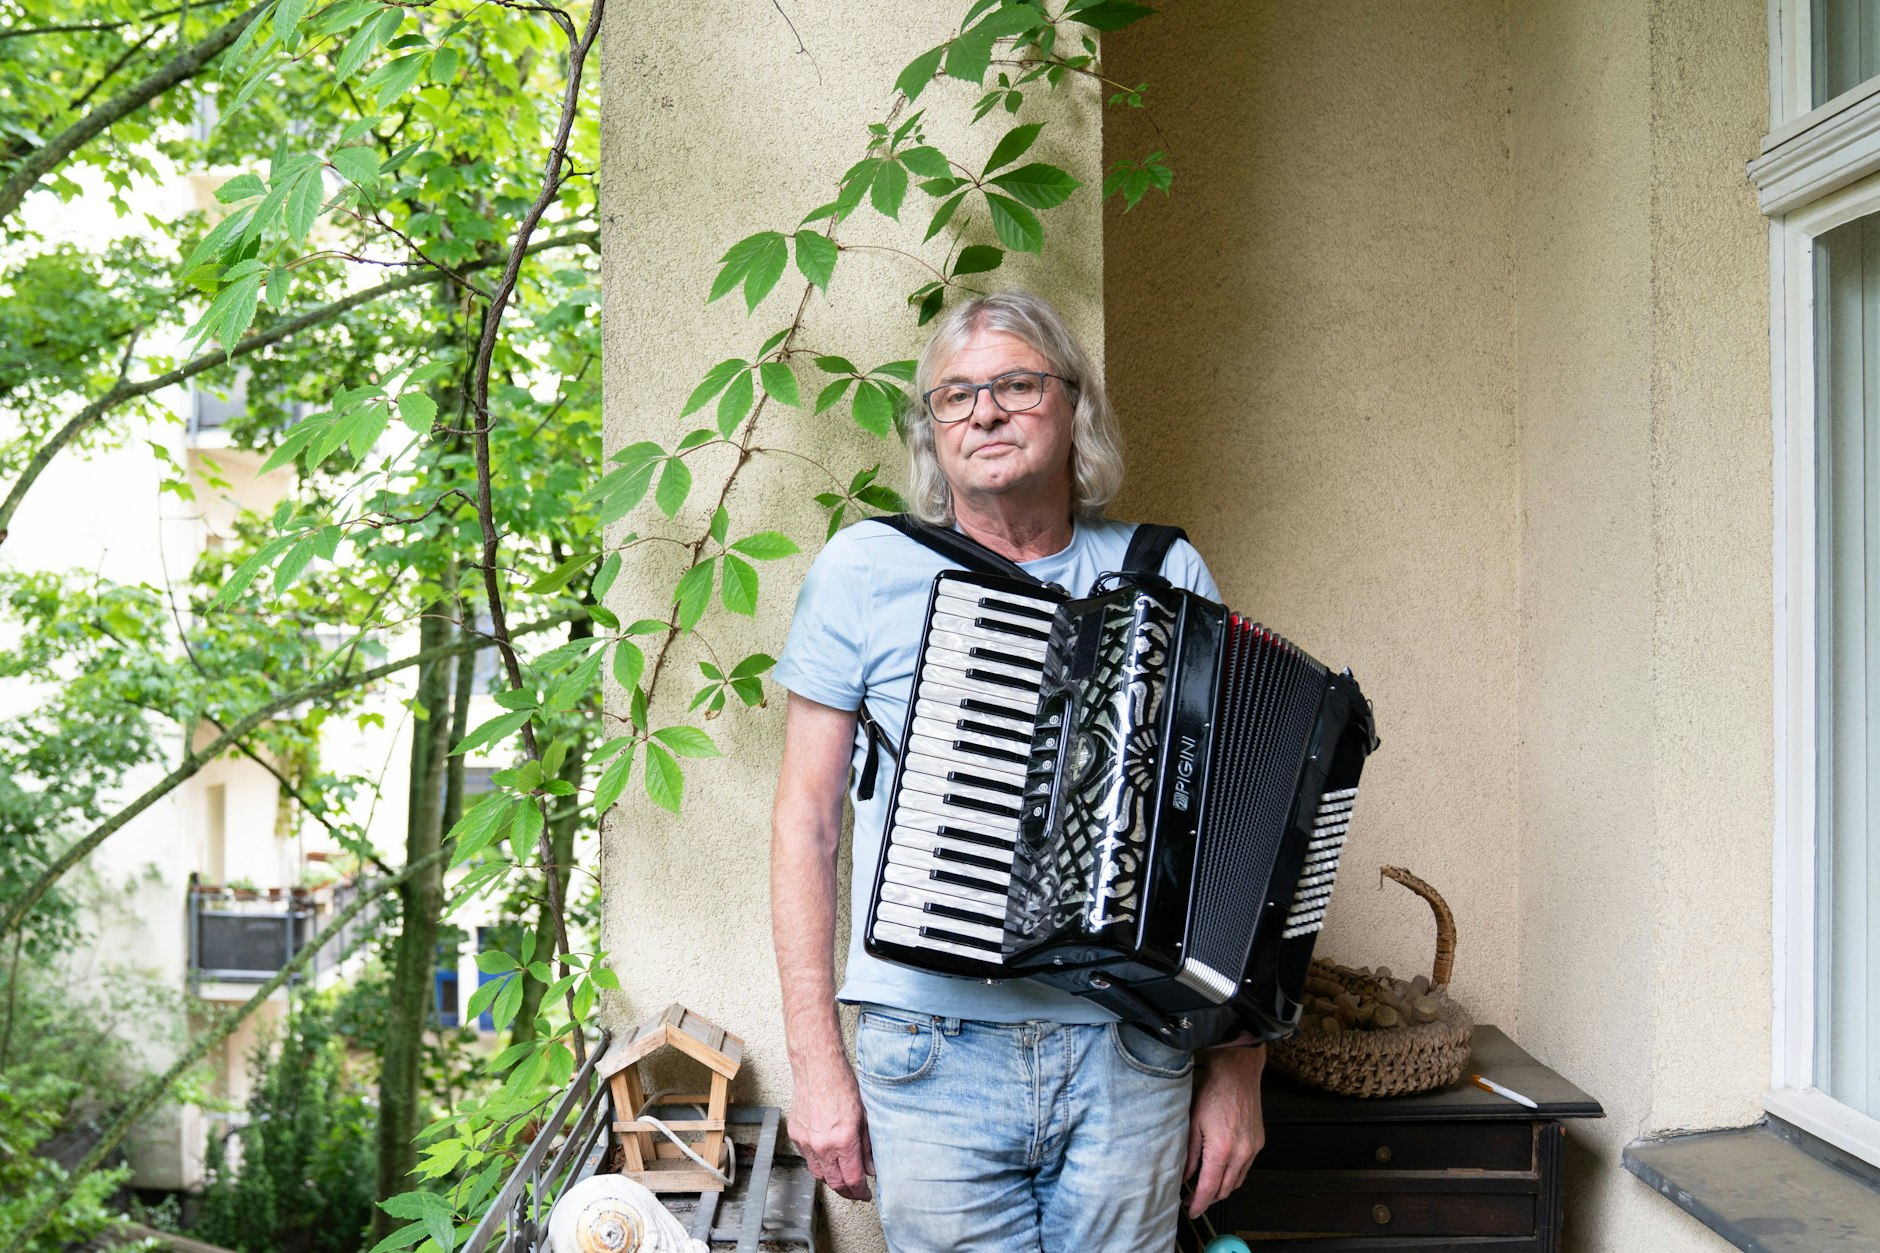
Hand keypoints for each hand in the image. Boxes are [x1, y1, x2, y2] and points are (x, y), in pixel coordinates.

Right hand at [788, 1054, 874, 1200]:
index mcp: (843, 1140)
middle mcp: (823, 1145)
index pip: (853, 1179)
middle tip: (856, 1192)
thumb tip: (871, 1168)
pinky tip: (828, 1159)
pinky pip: (808, 1159)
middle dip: (848, 1192)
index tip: (865, 1194)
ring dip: (832, 1180)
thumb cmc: (842, 1084)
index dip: (861, 1192)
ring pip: (819, 1174)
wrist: (817, 1067)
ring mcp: (807, 1141)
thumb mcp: (865, 1116)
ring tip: (843, 1178)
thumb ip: (867, 1146)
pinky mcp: (796, 1135)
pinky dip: (819, 1164)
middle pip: (835, 1183)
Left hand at [1184, 1045, 1264, 1217]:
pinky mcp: (1259, 1143)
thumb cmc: (1213, 1093)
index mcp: (1221, 1150)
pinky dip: (1233, 1174)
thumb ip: (1188, 1154)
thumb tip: (1184, 1177)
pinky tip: (1221, 1168)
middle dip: (1210, 1198)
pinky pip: (1246, 1168)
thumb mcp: (1192, 1123)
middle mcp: (1241, 1153)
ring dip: (1222, 1188)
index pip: (1210, 1188)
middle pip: (1226, 1189)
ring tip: (1206, 1185)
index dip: (1199, 1203)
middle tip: (1194, 1198)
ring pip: (1237, 1181)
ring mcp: (1253, 1149)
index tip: (1191, 1210)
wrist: (1237, 1075)